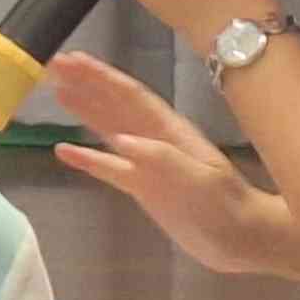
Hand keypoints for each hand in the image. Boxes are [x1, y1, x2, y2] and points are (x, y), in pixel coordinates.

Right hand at [49, 50, 291, 276]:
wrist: (245, 240)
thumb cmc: (228, 207)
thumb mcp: (201, 180)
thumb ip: (163, 159)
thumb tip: (119, 141)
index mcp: (170, 131)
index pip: (130, 95)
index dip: (100, 77)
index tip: (73, 60)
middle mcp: (155, 140)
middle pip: (115, 105)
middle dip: (87, 83)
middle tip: (54, 65)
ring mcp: (148, 163)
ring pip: (109, 130)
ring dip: (84, 111)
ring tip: (57, 92)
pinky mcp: (143, 188)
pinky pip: (109, 168)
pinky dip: (87, 158)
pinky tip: (64, 152)